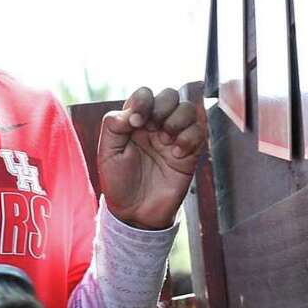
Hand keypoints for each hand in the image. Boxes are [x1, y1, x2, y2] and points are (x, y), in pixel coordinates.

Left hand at [98, 86, 205, 230]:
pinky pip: (199, 132)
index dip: (143, 101)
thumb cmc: (119, 183)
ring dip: (178, 119)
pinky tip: (178, 153)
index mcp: (135, 122)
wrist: (135, 213)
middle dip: (163, 106)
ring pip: (188, 109)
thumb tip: (131, 111)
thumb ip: (113, 126)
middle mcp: (156, 126)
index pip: (145, 94)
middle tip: (153, 127)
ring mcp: (173, 139)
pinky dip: (190, 137)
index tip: (136, 122)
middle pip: (170, 96)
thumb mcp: (107, 153)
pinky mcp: (190, 154)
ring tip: (167, 139)